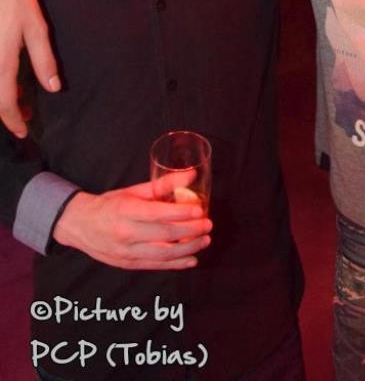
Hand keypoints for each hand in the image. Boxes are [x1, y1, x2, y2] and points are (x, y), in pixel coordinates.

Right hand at [0, 0, 59, 137]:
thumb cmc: (16, 1)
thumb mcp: (37, 29)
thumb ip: (44, 60)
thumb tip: (53, 88)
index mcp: (1, 62)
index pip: (5, 103)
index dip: (14, 121)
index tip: (23, 132)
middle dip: (7, 113)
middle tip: (25, 117)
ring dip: (1, 98)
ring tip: (19, 101)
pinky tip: (7, 80)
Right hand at [53, 170, 212, 269]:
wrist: (80, 225)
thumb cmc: (110, 204)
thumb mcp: (133, 190)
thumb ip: (163, 184)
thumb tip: (191, 175)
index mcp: (126, 210)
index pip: (158, 214)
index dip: (181, 213)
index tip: (200, 210)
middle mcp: (126, 233)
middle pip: (164, 234)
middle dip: (190, 231)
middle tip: (208, 225)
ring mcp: (126, 252)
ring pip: (162, 254)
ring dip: (187, 249)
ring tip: (205, 241)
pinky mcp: (128, 264)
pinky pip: (155, 266)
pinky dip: (176, 264)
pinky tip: (191, 259)